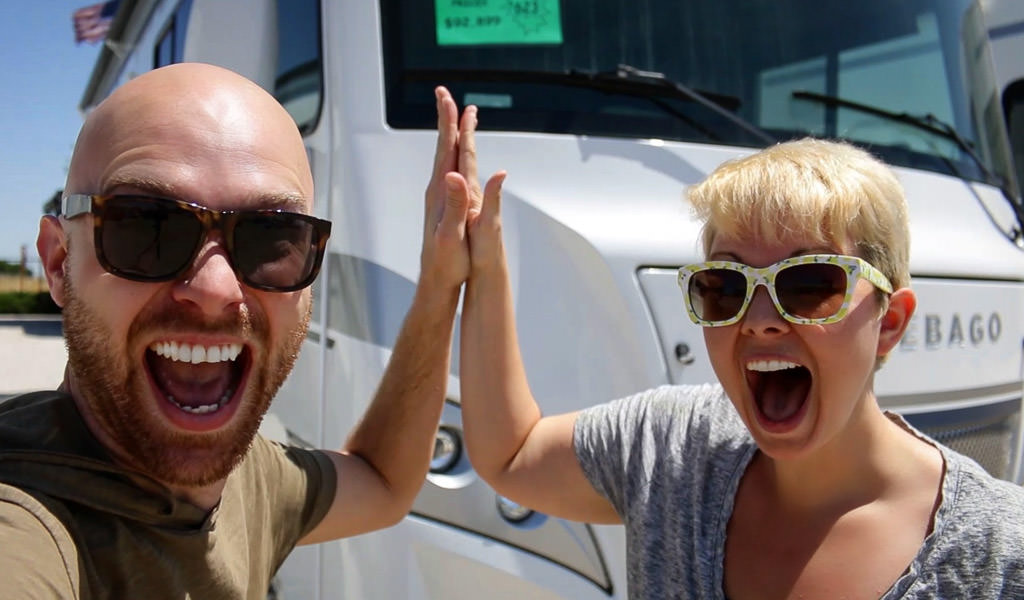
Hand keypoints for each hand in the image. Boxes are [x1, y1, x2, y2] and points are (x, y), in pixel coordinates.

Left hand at [421, 87, 504, 289]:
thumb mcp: (452, 235)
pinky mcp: (443, 205)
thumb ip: (455, 205)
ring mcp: (439, 197)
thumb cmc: (447, 262)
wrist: (436, 281)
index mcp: (442, 192)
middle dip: (447, 119)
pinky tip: (455, 156)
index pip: (447, 150)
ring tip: (455, 118)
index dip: (449, 123)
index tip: (449, 98)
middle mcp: (438, 189)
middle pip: (444, 147)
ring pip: (446, 157)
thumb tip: (454, 175)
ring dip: (451, 135)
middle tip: (446, 94)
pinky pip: (449, 170)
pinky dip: (453, 155)